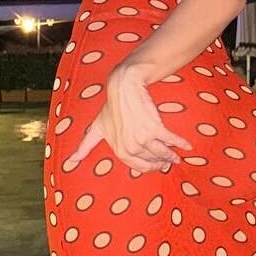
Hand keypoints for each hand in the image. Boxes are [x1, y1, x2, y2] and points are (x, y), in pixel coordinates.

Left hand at [61, 66, 192, 176]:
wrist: (123, 87)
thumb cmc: (110, 107)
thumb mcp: (96, 128)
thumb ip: (84, 147)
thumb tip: (68, 163)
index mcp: (119, 150)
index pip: (138, 166)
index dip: (149, 167)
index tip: (158, 166)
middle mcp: (130, 147)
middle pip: (152, 160)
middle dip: (162, 163)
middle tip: (170, 163)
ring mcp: (143, 139)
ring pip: (162, 152)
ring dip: (172, 156)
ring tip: (178, 156)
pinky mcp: (155, 128)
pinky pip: (171, 140)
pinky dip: (180, 143)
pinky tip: (188, 146)